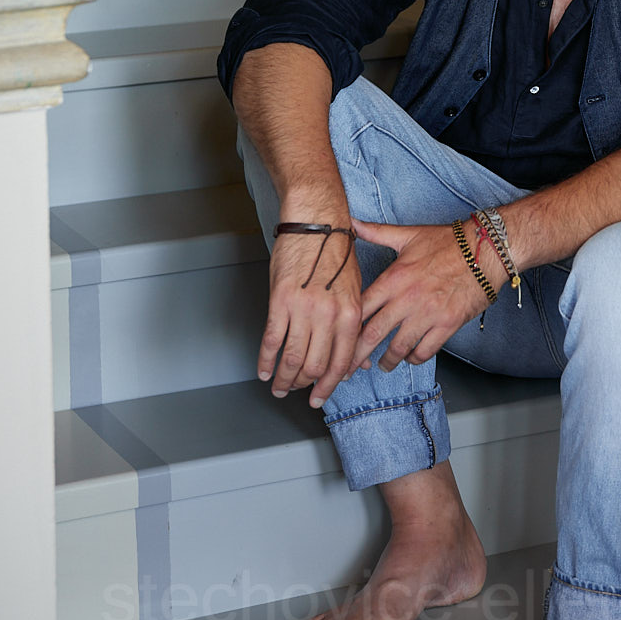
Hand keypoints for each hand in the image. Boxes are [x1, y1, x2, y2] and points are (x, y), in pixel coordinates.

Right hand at [258, 223, 362, 407]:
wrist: (316, 223)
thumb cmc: (336, 252)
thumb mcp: (355, 289)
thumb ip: (353, 326)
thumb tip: (357, 359)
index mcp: (351, 313)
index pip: (341, 363)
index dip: (329, 385)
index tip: (320, 396)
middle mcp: (329, 315)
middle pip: (315, 366)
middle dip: (304, 385)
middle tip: (297, 391)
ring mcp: (303, 309)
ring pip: (291, 358)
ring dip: (283, 379)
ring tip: (279, 387)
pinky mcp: (279, 300)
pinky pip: (271, 341)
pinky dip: (266, 361)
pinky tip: (264, 370)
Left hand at [349, 220, 496, 373]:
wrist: (486, 249)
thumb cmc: (448, 242)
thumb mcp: (408, 235)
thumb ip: (377, 233)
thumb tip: (351, 222)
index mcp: (394, 277)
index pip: (360, 308)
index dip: (345, 328)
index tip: (338, 339)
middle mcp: (407, 298)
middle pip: (373, 334)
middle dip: (356, 356)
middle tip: (347, 370)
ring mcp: (428, 314)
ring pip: (398, 347)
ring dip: (387, 361)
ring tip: (381, 365)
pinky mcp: (447, 324)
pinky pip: (425, 351)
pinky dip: (414, 358)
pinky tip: (410, 356)